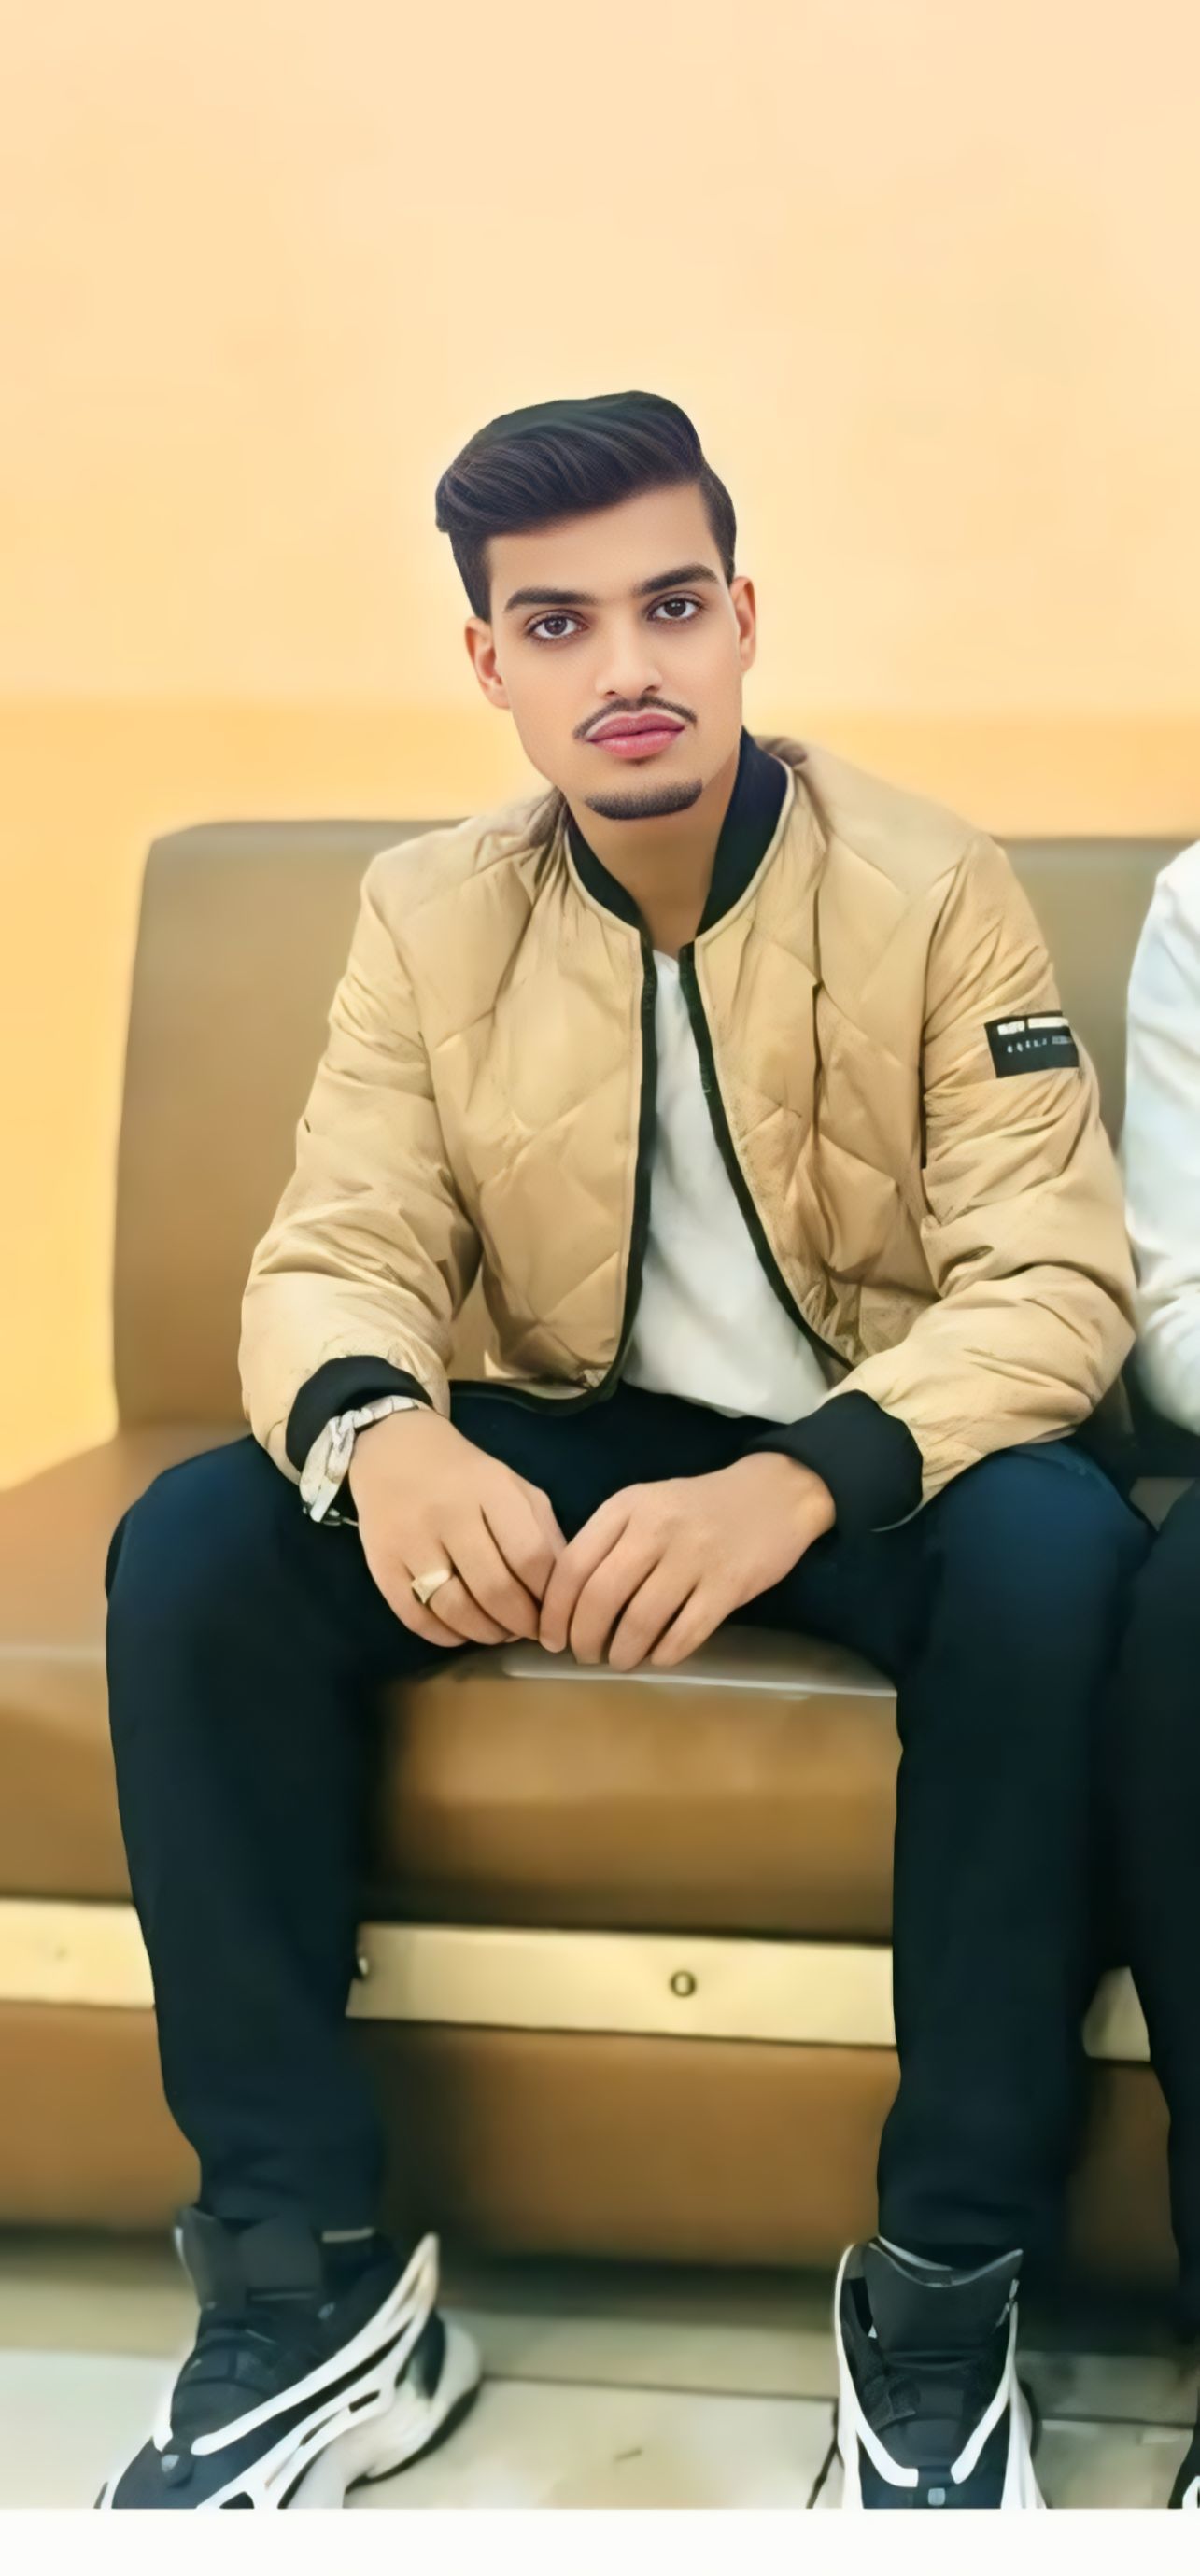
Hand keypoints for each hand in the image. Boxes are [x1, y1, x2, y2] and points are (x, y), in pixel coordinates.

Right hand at [348, 1408, 566, 1648]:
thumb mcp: (513, 1488)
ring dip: (486, 1633)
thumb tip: (564, 1592)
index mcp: (491, 1489)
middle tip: (529, 1631)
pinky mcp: (381, 1563)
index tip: (555, 1613)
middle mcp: (448, 1513)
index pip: (531, 1556)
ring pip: (455, 1609)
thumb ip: (544, 1533)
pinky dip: (446, 1635)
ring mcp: (410, 1539)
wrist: (393, 1450)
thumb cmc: (465, 1475)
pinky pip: (417, 1618)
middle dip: (521, 1623)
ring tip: (498, 1631)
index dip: (549, 1596)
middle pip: (495, 1589)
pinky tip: (462, 1629)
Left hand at [536, 1451, 834, 1669]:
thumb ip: (607, 1543)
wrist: (774, 1494)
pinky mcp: (728, 1585)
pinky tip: (658, 1657)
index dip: (554, 1611)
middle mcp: (655, 1530)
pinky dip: (665, 1654)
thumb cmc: (697, 1508)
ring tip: (620, 1661)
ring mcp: (694, 1558)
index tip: (550, 1639)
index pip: (572, 1566)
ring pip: (640, 1621)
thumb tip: (566, 1604)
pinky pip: (685, 1633)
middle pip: (600, 1598)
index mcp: (626, 1508)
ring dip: (622, 1653)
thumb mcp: (645, 1506)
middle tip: (585, 1656)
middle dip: (583, 1638)